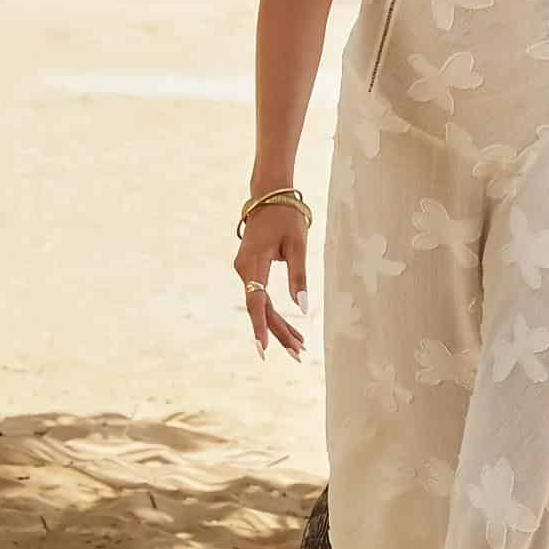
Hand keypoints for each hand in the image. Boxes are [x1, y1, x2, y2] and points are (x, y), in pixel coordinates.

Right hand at [234, 203, 309, 362]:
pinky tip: (289, 329)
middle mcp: (243, 269)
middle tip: (299, 354)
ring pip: (261, 304)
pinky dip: (274, 312)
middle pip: (261, 308)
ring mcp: (245, 270)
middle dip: (279, 332)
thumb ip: (299, 277)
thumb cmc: (286, 217)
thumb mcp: (298, 246)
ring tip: (299, 346)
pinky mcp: (250, 270)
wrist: (269, 195)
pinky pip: (261, 296)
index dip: (260, 326)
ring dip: (279, 325)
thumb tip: (304, 308)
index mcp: (253, 263)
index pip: (256, 301)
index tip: (263, 348)